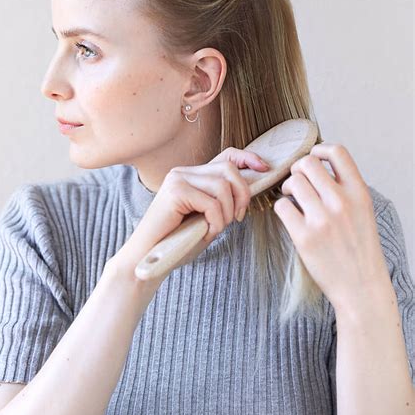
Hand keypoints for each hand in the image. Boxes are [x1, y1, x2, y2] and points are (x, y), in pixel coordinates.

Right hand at [110, 147, 269, 286]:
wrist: (148, 259)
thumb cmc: (178, 241)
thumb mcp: (207, 217)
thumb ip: (222, 200)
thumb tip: (250, 190)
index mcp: (192, 175)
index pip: (227, 155)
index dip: (249, 158)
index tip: (265, 169)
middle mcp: (183, 171)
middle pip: (229, 170)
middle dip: (242, 195)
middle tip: (237, 219)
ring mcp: (178, 179)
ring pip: (223, 187)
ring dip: (228, 213)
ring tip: (216, 228)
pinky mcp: (175, 192)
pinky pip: (212, 203)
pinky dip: (216, 221)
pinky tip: (207, 232)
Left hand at [273, 141, 389, 312]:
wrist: (362, 288)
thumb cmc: (359, 249)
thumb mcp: (363, 211)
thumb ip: (345, 188)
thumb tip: (318, 166)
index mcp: (359, 193)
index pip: (337, 152)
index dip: (320, 149)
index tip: (314, 158)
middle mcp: (341, 202)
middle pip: (307, 163)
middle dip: (298, 170)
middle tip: (299, 183)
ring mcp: (322, 219)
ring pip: (292, 182)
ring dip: (287, 188)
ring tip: (293, 199)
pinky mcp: (304, 237)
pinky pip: (281, 206)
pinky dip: (281, 208)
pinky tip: (290, 216)